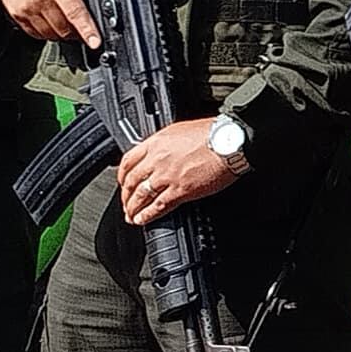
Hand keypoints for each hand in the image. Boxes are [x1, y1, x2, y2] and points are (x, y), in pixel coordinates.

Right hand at [0, 0, 97, 46]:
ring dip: (62, 33)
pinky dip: (46, 31)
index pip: (76, 13)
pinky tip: (51, 20)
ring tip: (66, 22)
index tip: (95, 42)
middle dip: (77, 33)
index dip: (87, 30)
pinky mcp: (16, 13)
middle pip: (64, 29)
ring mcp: (26, 8)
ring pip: (50, 34)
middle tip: (83, 28)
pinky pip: (35, 33)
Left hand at [116, 115, 248, 227]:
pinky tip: (142, 220)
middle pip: (131, 181)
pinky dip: (147, 216)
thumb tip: (158, 153)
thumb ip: (164, 144)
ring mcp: (167, 176)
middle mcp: (158, 159)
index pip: (128, 161)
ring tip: (131, 215)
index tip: (122, 181)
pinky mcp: (180, 191)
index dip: (121, 174)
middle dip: (125, 195)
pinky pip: (157, 207)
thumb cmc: (212, 133)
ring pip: (141, 195)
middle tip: (125, 203)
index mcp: (156, 142)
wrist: (229, 141)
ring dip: (133, 208)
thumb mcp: (180, 131)